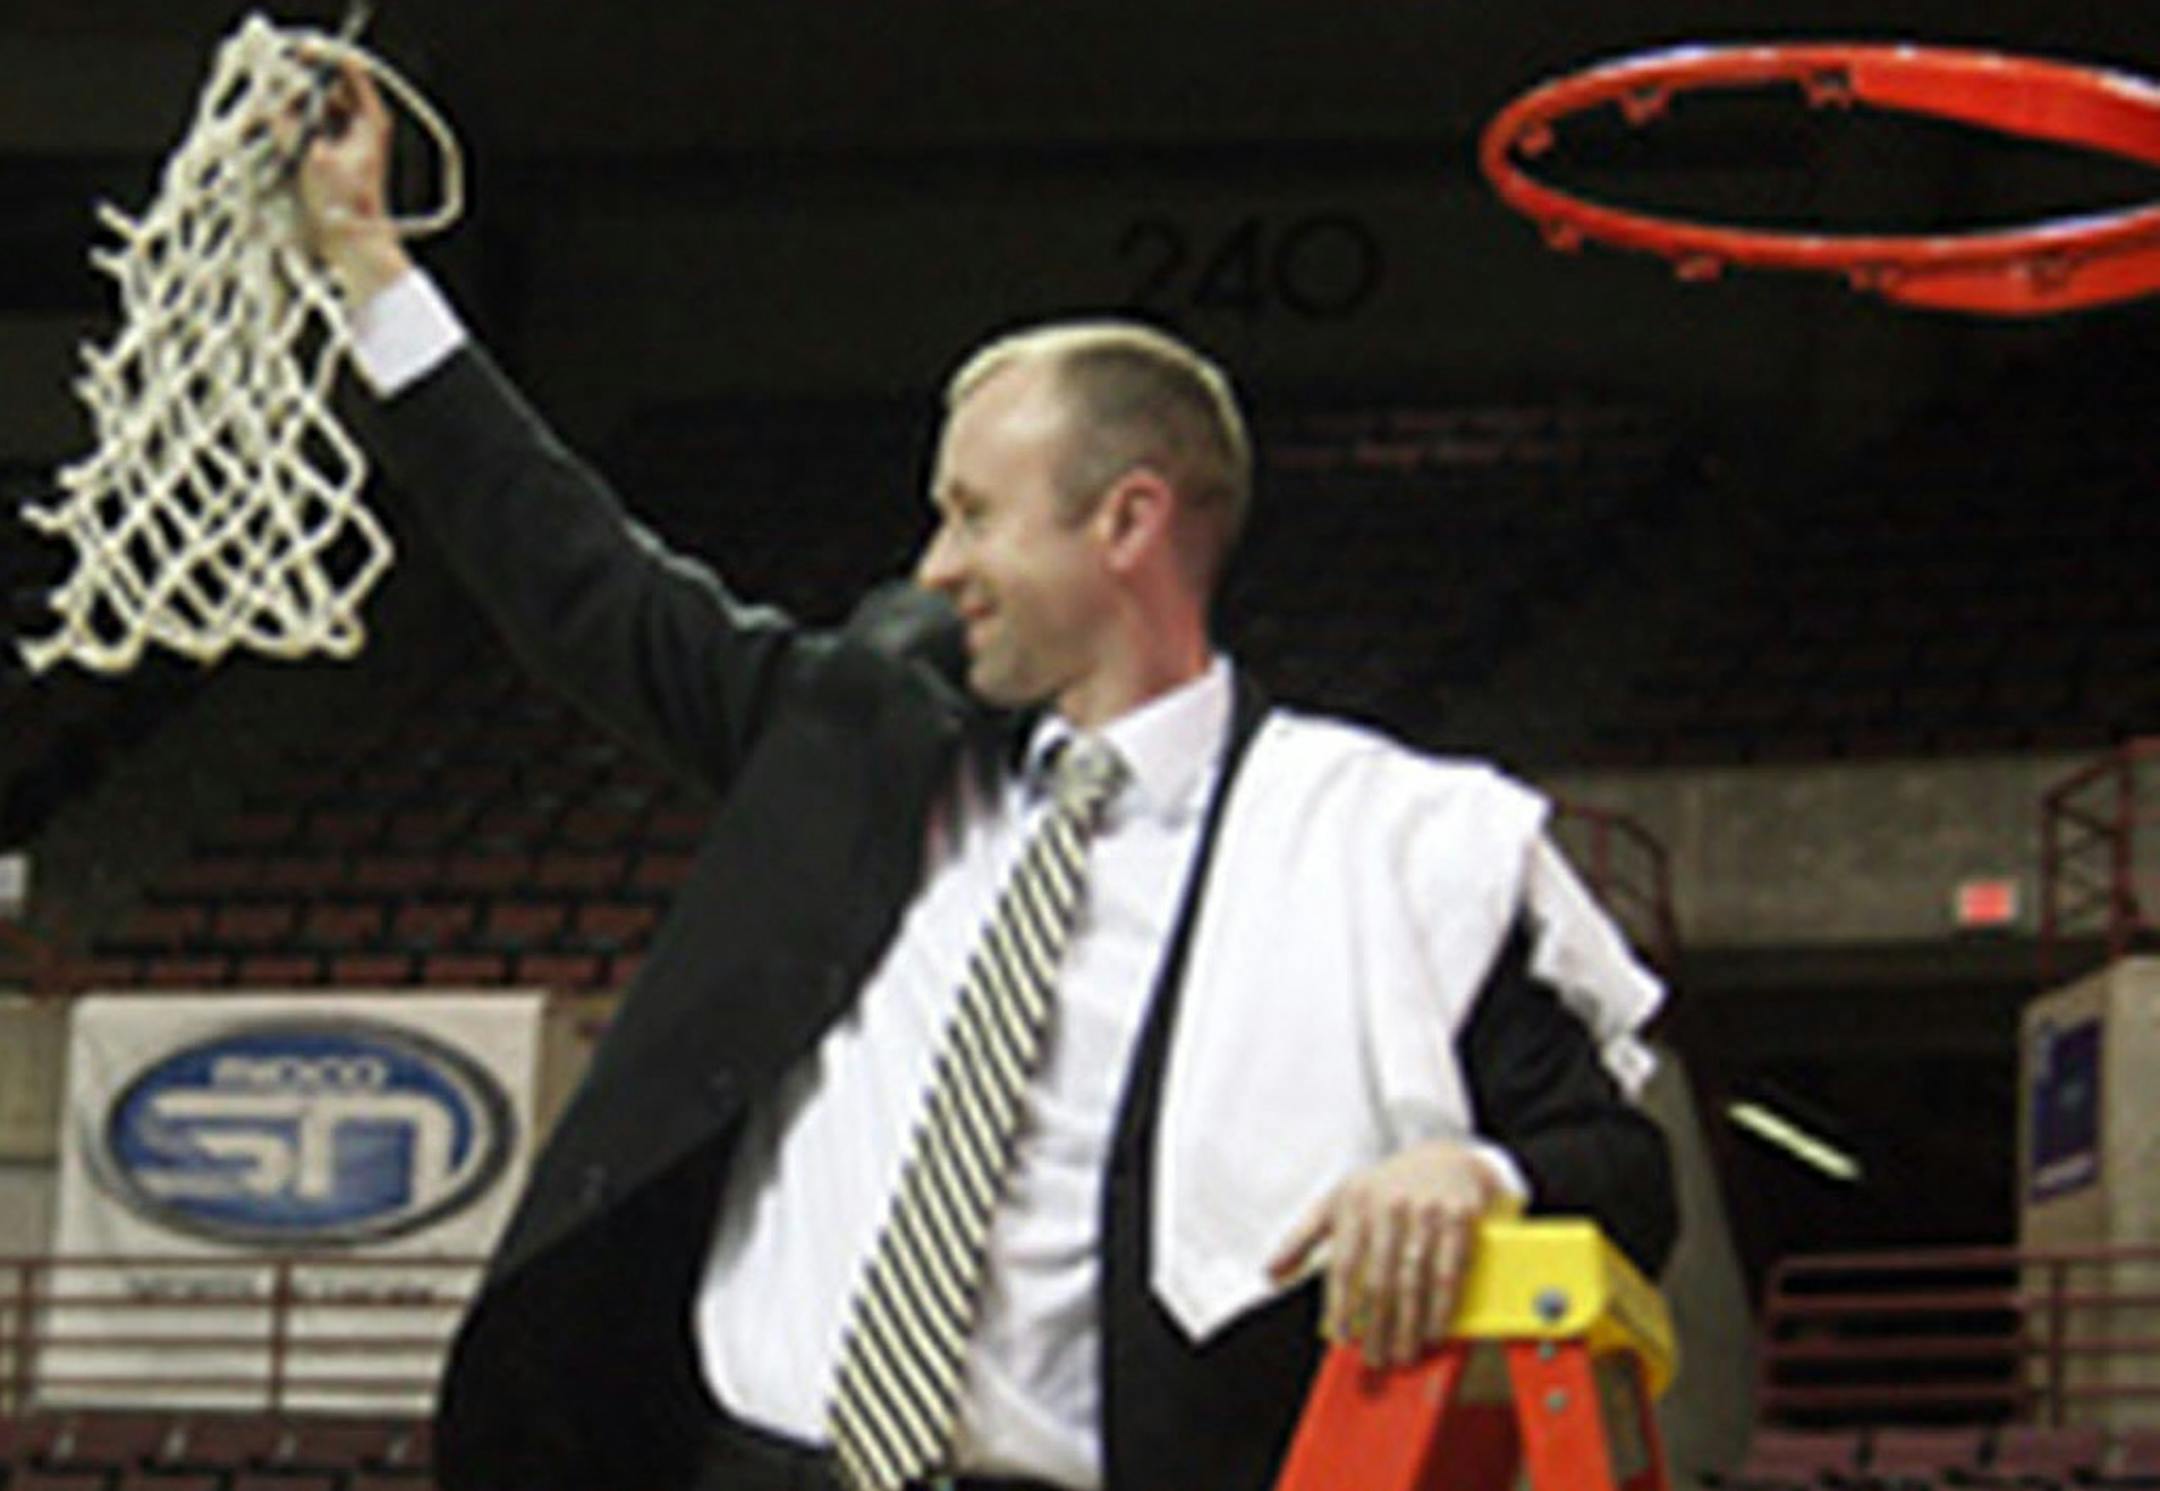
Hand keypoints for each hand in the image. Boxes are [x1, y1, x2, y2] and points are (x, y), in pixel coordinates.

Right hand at [289, 55, 410, 305]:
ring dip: (294, 106)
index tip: (294, 53)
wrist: (356, 247)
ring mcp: (350, 140)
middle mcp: (364, 125)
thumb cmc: (345, 206)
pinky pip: (312, 128)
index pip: (349, 69)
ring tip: (271, 109)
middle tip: (273, 84)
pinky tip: (275, 128)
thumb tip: (268, 99)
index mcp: (371, 119)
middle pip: (329, 86)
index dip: (321, 57)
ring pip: (318, 107)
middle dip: (301, 83)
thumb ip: (289, 123)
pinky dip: (295, 124)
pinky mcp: (335, 156)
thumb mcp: (313, 158)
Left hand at [1266, 1140, 1511, 1368]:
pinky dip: (1442, 1306)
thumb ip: (1302, 1237)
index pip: (1344, 1263)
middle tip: (1375, 1359)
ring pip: (1415, 1279)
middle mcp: (1390, 1206)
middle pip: (1380, 1278)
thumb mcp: (1338, 1201)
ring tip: (1402, 1354)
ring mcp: (1427, 1211)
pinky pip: (1451, 1270)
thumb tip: (1269, 1273)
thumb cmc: (1383, 1188)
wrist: (1444, 1157)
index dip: (1340, 1303)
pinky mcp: (1460, 1217)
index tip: (1341, 1337)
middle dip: (1377, 1325)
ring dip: (1408, 1324)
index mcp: (1355, 1204)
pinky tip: (1434, 1331)